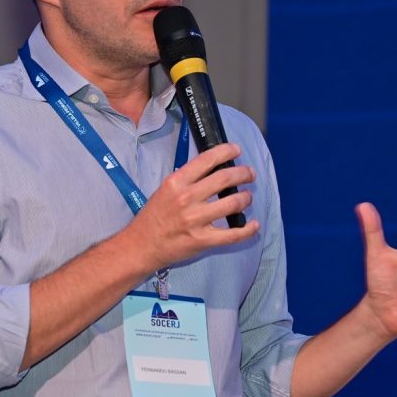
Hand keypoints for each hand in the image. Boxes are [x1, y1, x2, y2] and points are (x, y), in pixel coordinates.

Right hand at [127, 142, 259, 269]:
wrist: (141, 246)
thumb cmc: (153, 217)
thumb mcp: (164, 189)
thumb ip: (187, 179)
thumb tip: (211, 168)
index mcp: (177, 182)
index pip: (207, 160)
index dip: (226, 152)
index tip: (236, 150)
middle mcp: (187, 198)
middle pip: (225, 179)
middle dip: (243, 173)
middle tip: (250, 174)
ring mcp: (196, 220)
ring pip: (233, 203)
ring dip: (246, 198)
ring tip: (247, 197)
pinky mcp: (203, 240)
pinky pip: (233, 234)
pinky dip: (248, 229)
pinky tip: (254, 225)